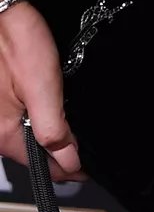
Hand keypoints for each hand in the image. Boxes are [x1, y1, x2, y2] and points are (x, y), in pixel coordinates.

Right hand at [0, 0, 83, 183]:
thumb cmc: (16, 42)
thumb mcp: (43, 88)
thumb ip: (54, 130)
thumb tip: (69, 163)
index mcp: (4, 135)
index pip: (42, 168)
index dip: (69, 168)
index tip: (88, 166)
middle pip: (31, 154)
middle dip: (58, 154)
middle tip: (84, 146)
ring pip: (25, 137)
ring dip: (48, 136)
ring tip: (73, 129)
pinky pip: (18, 120)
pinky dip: (36, 120)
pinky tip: (51, 107)